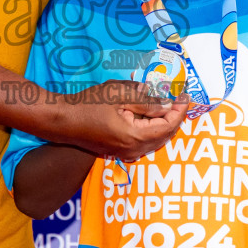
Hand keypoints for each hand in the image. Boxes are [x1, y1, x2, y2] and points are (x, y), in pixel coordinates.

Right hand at [62, 80, 186, 159]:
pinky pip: (144, 142)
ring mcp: (125, 153)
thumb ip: (146, 100)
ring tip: (169, 104)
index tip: (184, 94)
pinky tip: (152, 115)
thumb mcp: (119, 95)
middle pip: (165, 135)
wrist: (63, 120)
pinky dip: (153, 129)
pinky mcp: (119, 151)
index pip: (168, 125)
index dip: (179, 109)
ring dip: (165, 123)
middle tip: (180, 98)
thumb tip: (167, 104)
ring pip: (156, 140)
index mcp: (134, 136)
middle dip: (175, 117)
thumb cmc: (88, 104)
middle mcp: (133, 150)